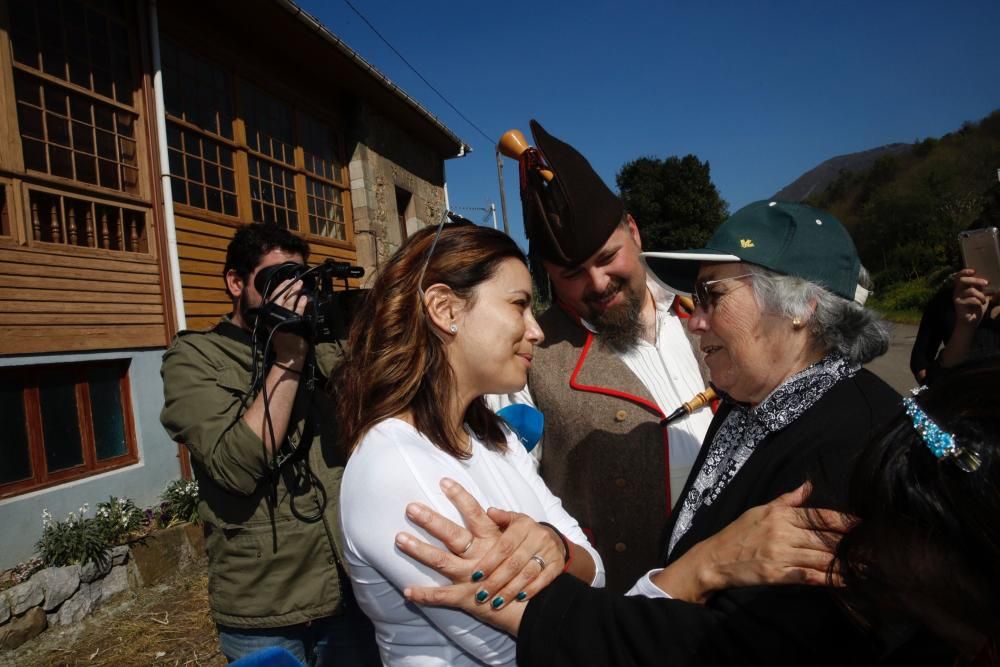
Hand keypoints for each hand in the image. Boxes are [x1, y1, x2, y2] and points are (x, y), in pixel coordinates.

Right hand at [269, 277, 308, 363]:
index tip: (286, 280)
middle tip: (295, 280)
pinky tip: (304, 298)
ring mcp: (284, 319)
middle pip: (281, 297)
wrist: (288, 355)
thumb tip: (280, 300)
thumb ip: (275, 313)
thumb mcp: (274, 326)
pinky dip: (301, 302)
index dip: (280, 287)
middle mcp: (275, 316)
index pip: (273, 297)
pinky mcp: (293, 323)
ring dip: (295, 291)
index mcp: (269, 316)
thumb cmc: (283, 341)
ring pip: (289, 301)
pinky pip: (298, 310)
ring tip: (300, 285)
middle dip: (288, 287)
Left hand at [396, 478, 562, 611]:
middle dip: (431, 521)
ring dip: (420, 551)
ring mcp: (474, 579)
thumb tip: (490, 509)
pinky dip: (425, 595)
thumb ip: (506, 522)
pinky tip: (407, 591)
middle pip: (454, 535)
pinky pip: (444, 598)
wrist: (540, 599)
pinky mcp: (470, 599)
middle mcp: (482, 555)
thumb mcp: (522, 538)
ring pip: (443, 563)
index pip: (476, 514)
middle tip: (411, 508)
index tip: (444, 482)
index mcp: (494, 538)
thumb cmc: (528, 563)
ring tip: (400, 539)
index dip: (460, 498)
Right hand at [653, 483, 850, 602]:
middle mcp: (782, 532)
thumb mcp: (760, 509)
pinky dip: (827, 578)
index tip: (863, 524)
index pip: (819, 516)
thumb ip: (788, 500)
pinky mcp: (777, 574)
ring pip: (820, 557)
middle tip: (871, 547)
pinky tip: (843, 580)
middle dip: (849, 543)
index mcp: (780, 514)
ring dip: (843, 562)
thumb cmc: (738, 533)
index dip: (844, 521)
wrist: (715, 558)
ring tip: (863, 565)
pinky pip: (808, 575)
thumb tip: (808, 485)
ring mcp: (780, 554)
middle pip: (824, 538)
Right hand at [952, 268, 989, 327]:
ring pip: (970, 290)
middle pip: (963, 280)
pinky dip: (979, 301)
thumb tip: (988, 281)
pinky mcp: (959, 304)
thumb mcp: (981, 296)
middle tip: (986, 283)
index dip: (965, 272)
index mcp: (962, 287)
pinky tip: (981, 305)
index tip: (974, 271)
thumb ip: (982, 288)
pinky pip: (971, 299)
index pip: (960, 276)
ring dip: (981, 295)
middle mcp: (957, 291)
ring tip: (984, 300)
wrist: (970, 322)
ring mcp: (957, 297)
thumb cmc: (976, 308)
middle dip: (976, 280)